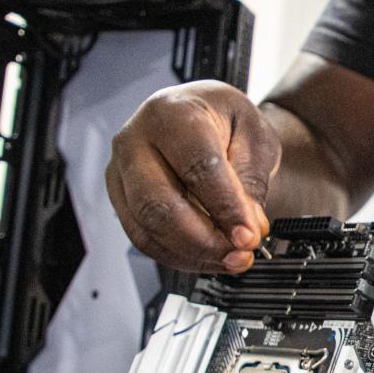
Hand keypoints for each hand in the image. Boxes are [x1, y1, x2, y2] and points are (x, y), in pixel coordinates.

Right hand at [105, 80, 275, 272]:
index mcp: (174, 113)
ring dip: (193, 253)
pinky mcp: (119, 197)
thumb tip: (247, 228)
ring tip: (231, 259)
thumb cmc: (224, 121)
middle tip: (240, 254)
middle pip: (158, 203)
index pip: (197, 167)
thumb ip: (250, 182)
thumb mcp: (254, 137)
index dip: (225, 208)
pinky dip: (179, 255)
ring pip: (146, 227)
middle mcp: (137, 140)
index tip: (249, 235)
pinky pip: (142, 237)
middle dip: (204, 239)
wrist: (201, 113)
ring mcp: (121, 170)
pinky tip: (209, 257)